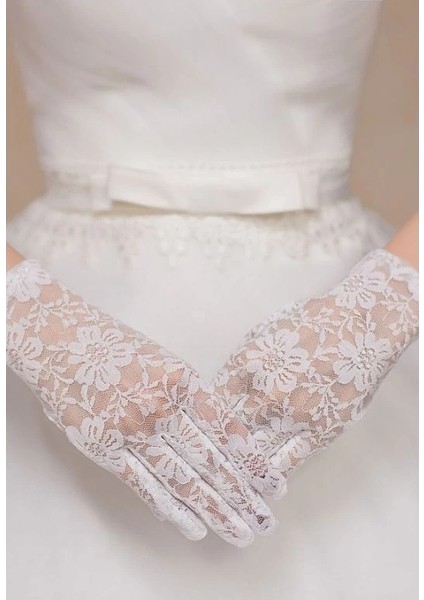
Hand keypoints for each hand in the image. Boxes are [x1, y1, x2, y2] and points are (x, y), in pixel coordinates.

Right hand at [7, 260, 282, 545]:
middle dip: (243, 496)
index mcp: (183, 381)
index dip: (254, 462)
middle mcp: (163, 408)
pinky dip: (172, 511)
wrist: (62, 341)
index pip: (229, 429)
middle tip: (266, 522)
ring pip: (184, 480)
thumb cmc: (117, 348)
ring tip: (241, 533)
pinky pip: (145, 487)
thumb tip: (223, 432)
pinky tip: (195, 528)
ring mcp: (134, 431)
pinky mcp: (106, 449)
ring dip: (216, 511)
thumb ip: (191, 395)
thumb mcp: (165, 361)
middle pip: (212, 461)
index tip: (274, 485)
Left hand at [214, 249, 417, 485]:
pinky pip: (286, 460)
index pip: (210, 403)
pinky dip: (269, 475)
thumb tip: (217, 390)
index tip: (192, 436)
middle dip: (212, 448)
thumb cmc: (310, 323)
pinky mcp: (318, 430)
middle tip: (200, 467)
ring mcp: (291, 414)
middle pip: (227, 430)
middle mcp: (263, 392)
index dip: (198, 421)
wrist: (360, 326)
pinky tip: (259, 485)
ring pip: (253, 451)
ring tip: (225, 487)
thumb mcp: (264, 334)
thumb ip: (240, 365)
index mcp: (245, 365)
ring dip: (237, 469)